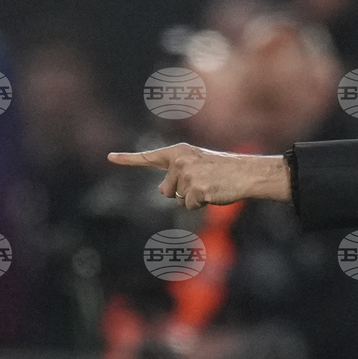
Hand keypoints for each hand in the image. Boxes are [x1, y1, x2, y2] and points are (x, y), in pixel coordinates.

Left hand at [107, 143, 290, 208]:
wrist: (247, 173)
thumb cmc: (225, 170)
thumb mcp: (198, 166)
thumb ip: (176, 176)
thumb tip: (163, 192)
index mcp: (178, 152)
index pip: (149, 157)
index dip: (128, 159)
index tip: (110, 157)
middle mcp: (179, 161)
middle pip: (166, 190)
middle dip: (181, 192)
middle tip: (203, 183)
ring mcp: (187, 175)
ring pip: (179, 200)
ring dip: (194, 198)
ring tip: (211, 186)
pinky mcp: (196, 189)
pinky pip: (190, 206)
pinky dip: (201, 205)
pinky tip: (214, 193)